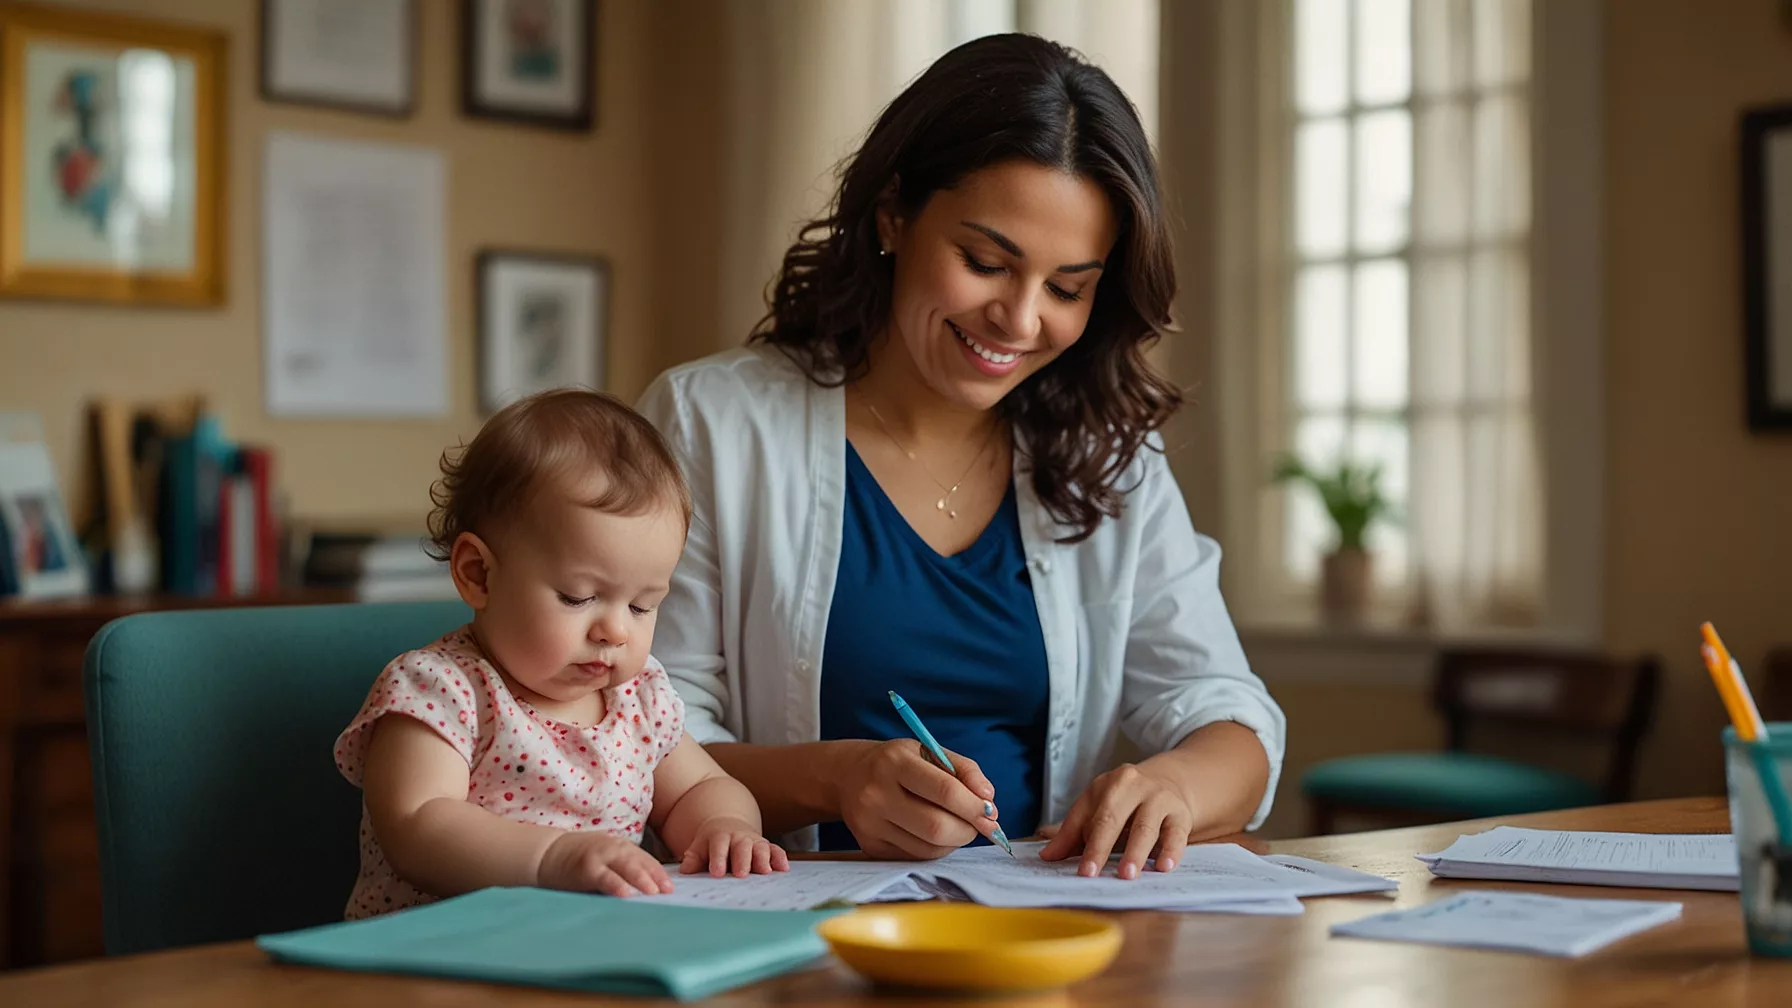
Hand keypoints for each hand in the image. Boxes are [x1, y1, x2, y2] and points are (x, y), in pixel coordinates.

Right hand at [537, 830, 673, 896]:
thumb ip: (623, 870)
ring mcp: (600, 856)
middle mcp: (613, 848)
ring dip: (640, 879)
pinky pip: (604, 877)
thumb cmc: (580, 860)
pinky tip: (625, 894)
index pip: (645, 860)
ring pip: (625, 866)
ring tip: (653, 892)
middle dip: (655, 876)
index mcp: (621, 847)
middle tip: (668, 891)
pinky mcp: (585, 868)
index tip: (671, 888)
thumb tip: (648, 892)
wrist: (548, 853)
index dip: (659, 873)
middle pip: (639, 861)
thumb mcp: (606, 859)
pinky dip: (615, 884)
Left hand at [678, 816, 790, 876]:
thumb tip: (685, 871)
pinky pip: (776, 850)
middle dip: (742, 860)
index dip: (718, 858)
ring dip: (763, 859)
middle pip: (742, 847)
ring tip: (765, 872)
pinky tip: (783, 869)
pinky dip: (780, 858)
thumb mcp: (699, 847)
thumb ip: (693, 859)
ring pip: (760, 848)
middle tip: (741, 874)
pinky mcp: (767, 847)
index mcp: (720, 836)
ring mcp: (755, 841)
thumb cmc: (711, 844)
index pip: (719, 845)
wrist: (728, 826)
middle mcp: (739, 837)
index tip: (717, 873)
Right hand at [837, 739, 1000, 859]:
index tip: (991, 812)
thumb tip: (988, 800)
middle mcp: (877, 794)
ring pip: (929, 848)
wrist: (848, 776)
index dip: (974, 806)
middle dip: (969, 829)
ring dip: (955, 841)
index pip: (944, 790)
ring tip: (957, 825)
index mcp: (895, 763)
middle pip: (937, 827)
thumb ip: (964, 770)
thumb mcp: (929, 751)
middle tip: (980, 824)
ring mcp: (870, 824)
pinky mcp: (870, 846)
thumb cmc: (899, 763)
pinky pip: (917, 857)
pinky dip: (937, 848)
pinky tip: (935, 834)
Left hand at [1039, 763, 1192, 879]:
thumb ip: (1072, 833)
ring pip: (1145, 826)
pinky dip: (1170, 851)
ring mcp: (1157, 797)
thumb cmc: (1125, 803)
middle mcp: (1130, 786)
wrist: (1169, 782)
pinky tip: (1163, 867)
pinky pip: (1175, 833)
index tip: (1074, 868)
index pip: (1086, 815)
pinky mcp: (1179, 813)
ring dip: (1135, 852)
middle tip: (1091, 874)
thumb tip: (1046, 856)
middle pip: (1111, 818)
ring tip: (1127, 875)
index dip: (1075, 841)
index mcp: (1103, 786)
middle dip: (1100, 847)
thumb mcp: (1098, 809)